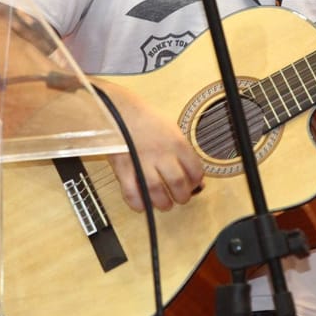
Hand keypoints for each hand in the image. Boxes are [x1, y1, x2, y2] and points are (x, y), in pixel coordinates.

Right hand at [96, 80, 205, 212]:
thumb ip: (183, 153)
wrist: (119, 110)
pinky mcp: (123, 167)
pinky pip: (131, 192)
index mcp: (177, 142)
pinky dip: (138, 203)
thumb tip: (195, 176)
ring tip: (164, 204)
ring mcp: (142, 161)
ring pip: (157, 191)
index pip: (195, 170)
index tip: (193, 185)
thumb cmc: (146, 120)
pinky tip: (142, 205)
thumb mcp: (172, 130)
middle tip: (180, 198)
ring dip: (163, 203)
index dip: (196, 182)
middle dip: (182, 197)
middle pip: (178, 183)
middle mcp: (161, 153)